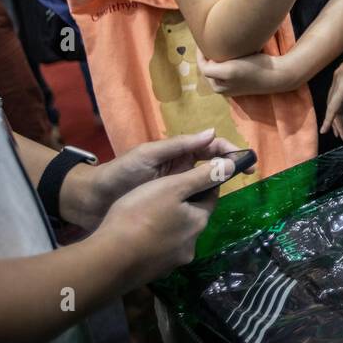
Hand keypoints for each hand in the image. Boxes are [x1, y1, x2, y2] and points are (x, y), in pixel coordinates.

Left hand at [75, 128, 242, 229]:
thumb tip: (212, 133)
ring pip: (206, 183)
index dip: (228, 150)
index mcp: (177, 152)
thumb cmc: (120, 173)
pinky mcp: (171, 206)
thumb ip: (179, 145)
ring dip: (221, 184)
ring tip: (232, 191)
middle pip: (214, 164)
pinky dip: (206, 203)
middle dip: (231, 166)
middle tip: (248, 174)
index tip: (244, 158)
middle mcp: (181, 168)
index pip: (210, 147)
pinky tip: (211, 210)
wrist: (93, 201)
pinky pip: (194, 202)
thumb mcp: (149, 155)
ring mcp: (177, 188)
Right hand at [93, 157, 236, 284]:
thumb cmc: (141, 214)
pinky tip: (138, 235)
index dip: (202, 183)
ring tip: (146, 214)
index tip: (190, 174)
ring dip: (168, 224)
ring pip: (177, 235)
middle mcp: (192, 245)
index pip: (210, 197)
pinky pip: (159, 250)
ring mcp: (173, 262)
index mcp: (199, 222)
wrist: (109, 259)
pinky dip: (154, 240)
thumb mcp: (173, 187)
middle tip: (162, 193)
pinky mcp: (155, 272)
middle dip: (183, 205)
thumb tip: (232, 165)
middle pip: (193, 217)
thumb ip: (203, 176)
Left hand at [197, 49, 296, 95]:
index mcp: (217, 86)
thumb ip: (211, 69)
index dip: (201, 52)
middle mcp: (222, 87)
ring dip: (218, 57)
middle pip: (210, 67)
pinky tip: (233, 53)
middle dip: (209, 55)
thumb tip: (204, 63)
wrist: (276, 75)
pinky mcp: (242, 81)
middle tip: (211, 40)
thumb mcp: (229, 71)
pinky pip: (228, 69)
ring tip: (220, 45)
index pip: (203, 65)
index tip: (204, 37)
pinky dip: (227, 60)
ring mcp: (232, 85)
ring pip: (219, 67)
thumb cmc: (253, 70)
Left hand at [323, 53, 342, 140]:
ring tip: (340, 136)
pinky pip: (333, 108)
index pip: (337, 95)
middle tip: (336, 132)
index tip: (340, 119)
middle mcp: (337, 78)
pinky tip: (326, 130)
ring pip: (332, 107)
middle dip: (335, 118)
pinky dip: (329, 120)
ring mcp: (338, 84)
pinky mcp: (341, 90)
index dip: (338, 108)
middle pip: (332, 102)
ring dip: (335, 123)